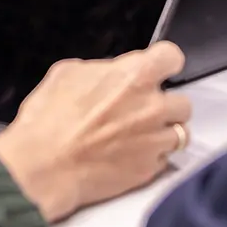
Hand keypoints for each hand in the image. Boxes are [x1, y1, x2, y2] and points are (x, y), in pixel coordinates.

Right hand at [0, 41, 190, 221]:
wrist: (44, 167)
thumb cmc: (49, 121)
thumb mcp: (66, 73)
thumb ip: (99, 69)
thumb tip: (107, 74)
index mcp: (135, 76)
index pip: (172, 57)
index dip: (164, 62)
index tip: (159, 68)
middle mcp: (152, 107)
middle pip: (182, 101)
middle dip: (165, 104)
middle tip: (143, 110)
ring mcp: (154, 140)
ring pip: (180, 133)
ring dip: (164, 132)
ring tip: (140, 136)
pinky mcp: (149, 169)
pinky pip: (164, 159)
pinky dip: (153, 157)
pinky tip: (131, 155)